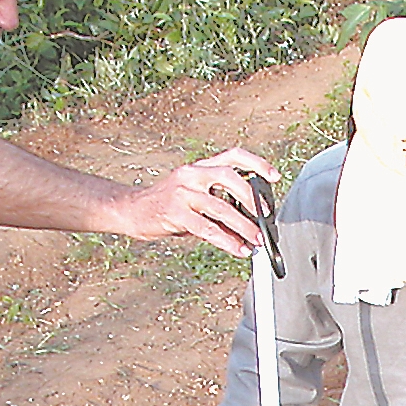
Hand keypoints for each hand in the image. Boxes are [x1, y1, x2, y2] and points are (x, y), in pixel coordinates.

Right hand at [121, 147, 281, 256]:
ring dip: (244, 226)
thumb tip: (249, 227)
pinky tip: (237, 249)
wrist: (131, 210)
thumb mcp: (193, 197)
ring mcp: (182, 192)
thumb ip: (219, 206)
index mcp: (199, 167)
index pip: (232, 156)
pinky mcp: (175, 213)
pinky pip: (207, 228)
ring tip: (256, 240)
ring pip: (221, 207)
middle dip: (252, 197)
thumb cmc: (166, 205)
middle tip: (265, 215)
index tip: (274, 176)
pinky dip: (226, 241)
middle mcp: (191, 174)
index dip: (256, 163)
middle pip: (229, 177)